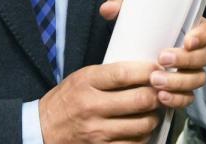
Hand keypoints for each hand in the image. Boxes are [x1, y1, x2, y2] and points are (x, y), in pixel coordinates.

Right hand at [38, 61, 160, 143]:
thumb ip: (109, 75)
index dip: (148, 71)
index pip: (124, 73)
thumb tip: (145, 71)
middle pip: (139, 100)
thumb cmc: (66, 100)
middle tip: (162, 91)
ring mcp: (96, 131)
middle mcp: (91, 106)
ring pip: (142, 125)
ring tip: (153, 110)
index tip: (158, 70)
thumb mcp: (81, 78)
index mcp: (86, 82)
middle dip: (157, 95)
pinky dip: (143, 136)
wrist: (43, 130)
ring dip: (154, 117)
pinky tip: (141, 128)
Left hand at [99, 0, 205, 108]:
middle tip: (162, 59)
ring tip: (156, 81)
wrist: (134, 62)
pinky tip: (161, 97)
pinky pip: (188, 98)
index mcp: (190, 30)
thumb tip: (107, 9)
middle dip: (186, 60)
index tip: (187, 41)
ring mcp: (192, 73)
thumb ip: (122, 9)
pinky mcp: (184, 91)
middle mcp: (196, 52)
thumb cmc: (141, 35)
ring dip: (179, 81)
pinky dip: (177, 99)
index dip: (202, 35)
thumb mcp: (132, 19)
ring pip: (198, 78)